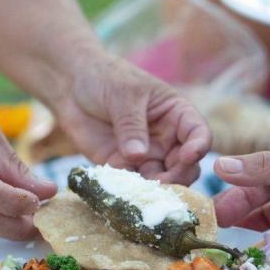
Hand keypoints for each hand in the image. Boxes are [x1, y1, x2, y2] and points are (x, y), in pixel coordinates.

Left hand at [53, 53, 211, 184]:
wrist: (71, 85)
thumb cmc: (106, 78)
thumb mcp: (123, 95)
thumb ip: (131, 125)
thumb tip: (138, 156)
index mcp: (176, 115)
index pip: (198, 133)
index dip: (199, 146)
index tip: (189, 156)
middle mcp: (166, 139)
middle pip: (185, 165)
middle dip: (179, 176)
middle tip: (163, 181)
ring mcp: (146, 155)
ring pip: (162, 180)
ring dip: (155, 189)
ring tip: (143, 191)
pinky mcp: (122, 167)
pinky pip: (133, 184)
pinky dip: (131, 190)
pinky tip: (124, 191)